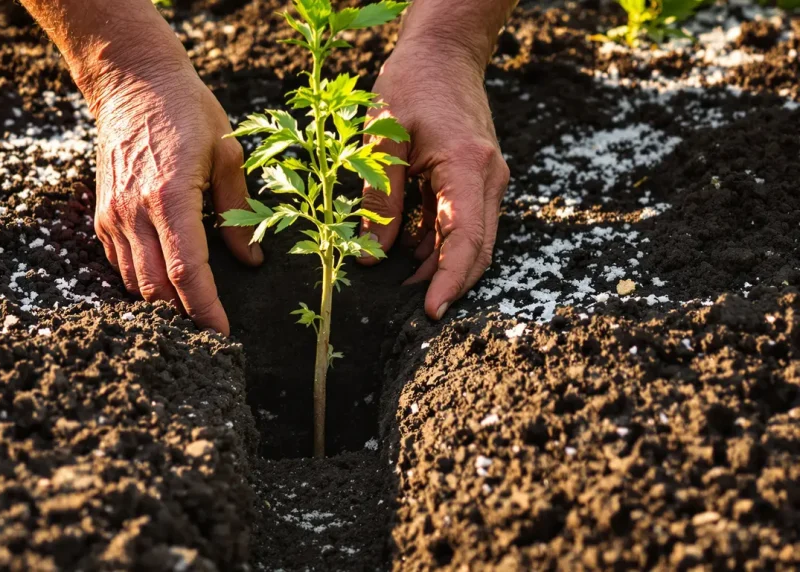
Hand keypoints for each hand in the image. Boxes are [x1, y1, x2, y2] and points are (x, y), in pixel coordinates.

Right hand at [89, 55, 262, 335]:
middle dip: (185, 317)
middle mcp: (135, 211)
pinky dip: (141, 283)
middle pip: (157, 288)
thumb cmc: (187, 111)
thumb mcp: (227, 155)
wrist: (132, 82)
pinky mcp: (102, 214)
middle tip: (211, 334)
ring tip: (190, 317)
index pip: (186, 272)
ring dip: (162, 305)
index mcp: (170, 196)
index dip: (205, 309)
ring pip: (135, 282)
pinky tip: (163, 287)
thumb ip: (239, 212)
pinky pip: (120, 264)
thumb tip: (253, 261)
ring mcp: (113, 214)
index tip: (222, 334)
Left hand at [357, 40, 509, 320]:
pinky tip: (408, 257)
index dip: (449, 281)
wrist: (444, 54)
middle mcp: (487, 178)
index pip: (466, 240)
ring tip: (400, 288)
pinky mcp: (477, 179)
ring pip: (472, 240)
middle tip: (411, 314)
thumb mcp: (382, 141)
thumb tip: (372, 255)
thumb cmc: (412, 85)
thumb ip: (380, 200)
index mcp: (468, 167)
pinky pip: (462, 223)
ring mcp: (486, 179)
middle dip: (447, 284)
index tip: (431, 313)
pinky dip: (439, 244)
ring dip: (440, 267)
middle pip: (477, 249)